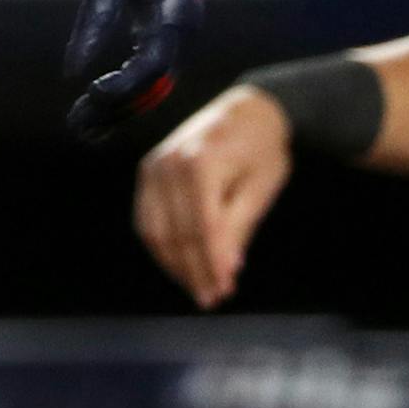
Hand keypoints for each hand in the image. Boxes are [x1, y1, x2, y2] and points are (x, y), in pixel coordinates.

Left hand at [64, 0, 202, 139]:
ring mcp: (180, 38)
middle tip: (75, 123)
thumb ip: (94, 21)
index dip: (124, 84)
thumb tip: (71, 72)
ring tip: (80, 128)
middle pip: (155, 84)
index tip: (89, 91)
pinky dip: (124, 97)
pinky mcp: (166, 40)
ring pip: (153, 88)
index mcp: (179, 9)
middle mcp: (186, 30)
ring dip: (119, 109)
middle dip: (117, 107)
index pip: (155, 61)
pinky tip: (96, 115)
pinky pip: (149, 77)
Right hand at [136, 84, 292, 307]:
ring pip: (156, 232)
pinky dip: (161, 247)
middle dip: (195, 271)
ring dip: (175, 265)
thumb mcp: (261, 188)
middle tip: (212, 297)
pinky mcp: (148, 170)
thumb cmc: (262, 148)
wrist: (247, 109)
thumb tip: (225, 270)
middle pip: (177, 234)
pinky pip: (146, 219)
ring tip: (197, 287)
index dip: (212, 265)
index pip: (203, 229)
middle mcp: (169, 163)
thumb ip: (239, 228)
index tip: (224, 291)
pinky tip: (180, 263)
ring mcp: (154, 166)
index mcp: (201, 163)